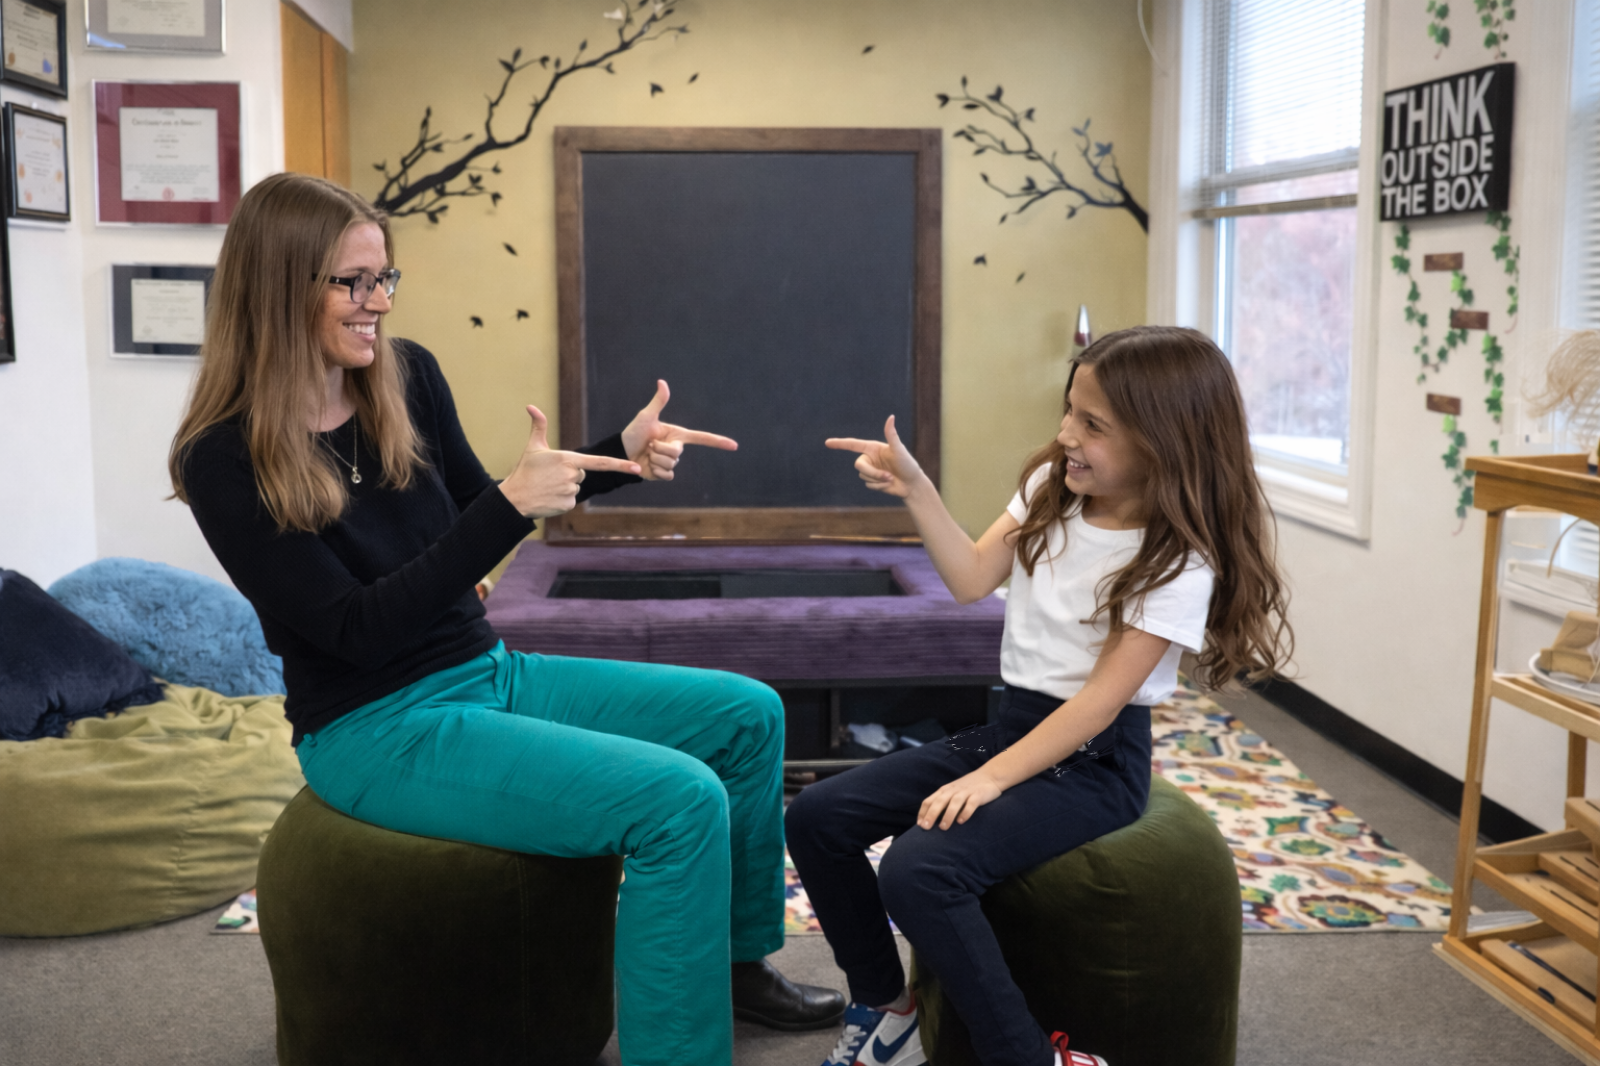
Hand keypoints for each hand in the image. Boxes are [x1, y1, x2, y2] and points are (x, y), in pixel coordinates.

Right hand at [501, 405, 640, 517]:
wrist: (514, 498)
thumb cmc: (525, 471)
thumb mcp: (533, 447)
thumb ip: (538, 426)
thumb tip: (531, 406)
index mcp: (568, 459)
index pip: (600, 462)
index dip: (620, 465)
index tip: (637, 469)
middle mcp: (572, 475)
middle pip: (582, 473)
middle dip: (569, 473)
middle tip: (549, 475)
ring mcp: (571, 491)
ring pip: (576, 486)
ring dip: (564, 486)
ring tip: (547, 486)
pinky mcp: (568, 504)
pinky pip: (572, 499)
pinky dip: (562, 499)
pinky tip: (549, 496)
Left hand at [620, 380, 738, 480]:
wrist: (623, 452)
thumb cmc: (635, 432)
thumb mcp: (646, 416)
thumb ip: (658, 401)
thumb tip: (662, 381)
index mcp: (677, 435)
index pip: (701, 438)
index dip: (718, 442)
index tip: (734, 445)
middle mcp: (676, 449)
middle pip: (677, 453)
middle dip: (660, 449)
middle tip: (649, 445)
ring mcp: (671, 462)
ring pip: (670, 464)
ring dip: (655, 459)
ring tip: (647, 454)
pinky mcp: (664, 474)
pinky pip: (668, 475)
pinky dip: (656, 471)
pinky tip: (648, 466)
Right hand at [825, 415, 927, 498]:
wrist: (912, 485)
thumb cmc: (908, 465)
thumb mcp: (899, 450)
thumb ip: (891, 435)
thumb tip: (891, 417)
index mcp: (873, 448)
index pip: (853, 444)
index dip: (840, 443)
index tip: (827, 443)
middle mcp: (870, 458)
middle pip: (858, 465)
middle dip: (872, 473)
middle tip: (888, 476)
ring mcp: (871, 470)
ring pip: (863, 476)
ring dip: (878, 480)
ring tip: (891, 479)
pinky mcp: (872, 482)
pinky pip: (868, 485)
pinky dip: (879, 487)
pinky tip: (889, 485)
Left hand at [918, 769, 1003, 829]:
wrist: (990, 776)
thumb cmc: (967, 788)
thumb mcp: (952, 793)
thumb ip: (943, 804)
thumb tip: (929, 821)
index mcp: (944, 791)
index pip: (929, 801)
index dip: (923, 813)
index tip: (919, 825)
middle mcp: (953, 790)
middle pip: (939, 801)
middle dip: (931, 814)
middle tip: (926, 828)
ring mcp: (966, 792)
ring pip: (954, 802)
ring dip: (947, 815)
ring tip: (943, 827)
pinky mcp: (978, 794)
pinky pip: (971, 803)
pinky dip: (966, 812)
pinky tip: (961, 821)